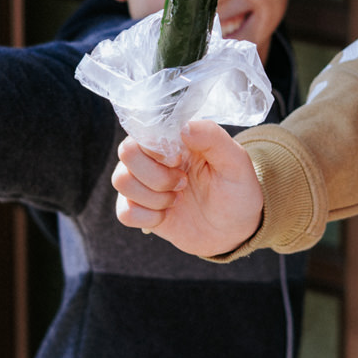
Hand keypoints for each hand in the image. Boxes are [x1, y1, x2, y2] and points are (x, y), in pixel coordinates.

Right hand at [112, 119, 264, 256]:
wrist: (235, 230)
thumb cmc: (237, 191)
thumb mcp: (236, 162)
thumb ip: (213, 138)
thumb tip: (183, 128)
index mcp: (176, 139)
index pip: (144, 130)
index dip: (158, 149)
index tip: (180, 161)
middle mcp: (155, 157)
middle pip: (126, 152)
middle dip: (156, 175)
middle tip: (182, 184)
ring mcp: (145, 183)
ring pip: (121, 181)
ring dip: (153, 197)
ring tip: (177, 200)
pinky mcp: (140, 209)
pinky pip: (123, 211)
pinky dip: (147, 217)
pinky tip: (166, 216)